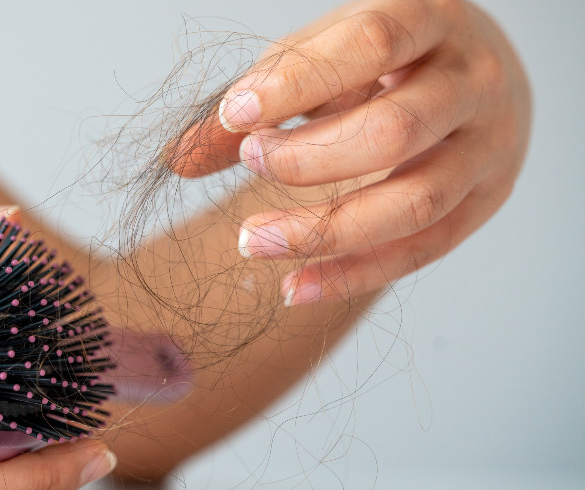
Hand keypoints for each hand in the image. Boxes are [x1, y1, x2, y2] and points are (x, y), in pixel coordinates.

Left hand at [176, 0, 529, 305]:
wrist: (477, 72)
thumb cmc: (384, 59)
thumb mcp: (324, 53)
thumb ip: (259, 96)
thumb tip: (180, 159)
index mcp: (431, 17)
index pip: (369, 45)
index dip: (296, 85)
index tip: (233, 116)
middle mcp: (473, 80)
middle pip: (395, 131)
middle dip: (308, 159)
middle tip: (251, 161)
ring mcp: (490, 145)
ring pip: (415, 202)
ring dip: (324, 232)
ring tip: (253, 240)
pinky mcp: (487, 201)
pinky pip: (422, 252)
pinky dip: (352, 275)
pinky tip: (293, 287)